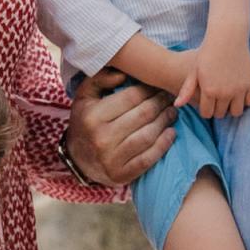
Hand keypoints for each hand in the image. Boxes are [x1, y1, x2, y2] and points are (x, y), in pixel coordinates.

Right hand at [66, 69, 175, 186]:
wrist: (77, 160)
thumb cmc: (85, 122)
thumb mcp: (84, 96)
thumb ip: (100, 79)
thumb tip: (123, 74)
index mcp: (93, 116)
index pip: (131, 97)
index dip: (149, 89)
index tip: (158, 85)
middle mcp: (101, 138)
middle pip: (143, 115)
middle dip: (161, 103)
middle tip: (170, 97)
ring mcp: (111, 159)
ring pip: (148, 136)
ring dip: (165, 122)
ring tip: (172, 112)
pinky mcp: (121, 175)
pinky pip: (148, 158)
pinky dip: (163, 145)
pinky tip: (171, 133)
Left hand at [177, 37, 249, 119]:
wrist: (227, 37)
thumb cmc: (207, 52)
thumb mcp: (194, 71)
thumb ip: (186, 89)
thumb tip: (177, 105)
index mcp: (209, 91)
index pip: (207, 114)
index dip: (205, 109)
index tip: (206, 102)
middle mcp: (225, 93)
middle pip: (221, 114)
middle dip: (217, 109)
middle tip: (216, 100)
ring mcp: (239, 90)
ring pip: (236, 112)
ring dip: (231, 108)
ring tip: (228, 99)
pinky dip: (245, 101)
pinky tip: (238, 93)